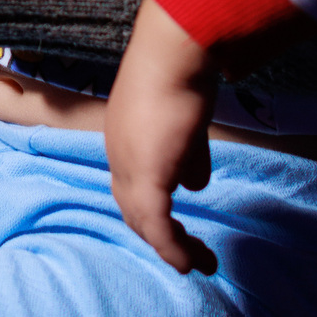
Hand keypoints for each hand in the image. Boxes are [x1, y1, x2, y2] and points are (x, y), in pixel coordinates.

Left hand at [104, 0, 218, 275]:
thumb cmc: (181, 72)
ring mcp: (129, 166)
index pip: (132, 184)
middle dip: (159, 234)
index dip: (151, 208)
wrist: (173, 53)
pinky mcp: (148, 177)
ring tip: (196, 262)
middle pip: (132, 208)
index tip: (175, 225)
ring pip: (143, 221)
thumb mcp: (187, 120)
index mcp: (123, 138)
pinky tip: (192, 263)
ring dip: (171, 245)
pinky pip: (158, 227)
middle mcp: (119, 155)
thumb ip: (190, 154)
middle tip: (186, 252)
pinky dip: (173, 248)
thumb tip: (195, 184)